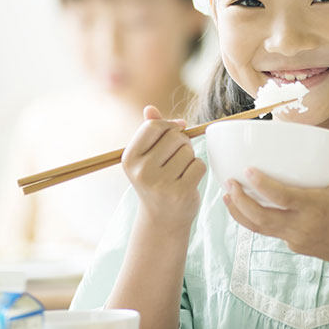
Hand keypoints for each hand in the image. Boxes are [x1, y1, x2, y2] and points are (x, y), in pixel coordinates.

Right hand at [122, 106, 205, 229]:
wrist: (162, 219)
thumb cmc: (156, 181)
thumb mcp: (146, 157)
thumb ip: (149, 131)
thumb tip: (150, 109)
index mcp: (129, 158)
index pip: (153, 126)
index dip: (168, 126)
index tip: (175, 132)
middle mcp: (141, 171)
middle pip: (174, 136)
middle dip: (182, 142)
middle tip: (178, 157)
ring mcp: (160, 184)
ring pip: (188, 151)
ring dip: (190, 157)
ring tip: (181, 171)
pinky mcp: (180, 192)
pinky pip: (199, 165)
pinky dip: (198, 170)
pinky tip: (189, 180)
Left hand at [223, 125, 328, 267]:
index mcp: (315, 208)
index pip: (283, 197)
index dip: (262, 185)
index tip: (247, 170)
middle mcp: (301, 225)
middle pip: (260, 217)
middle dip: (240, 201)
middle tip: (228, 182)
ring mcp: (294, 238)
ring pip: (259, 228)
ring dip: (240, 213)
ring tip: (226, 195)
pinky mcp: (292, 245)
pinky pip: (269, 232)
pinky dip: (254, 220)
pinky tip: (246, 207)